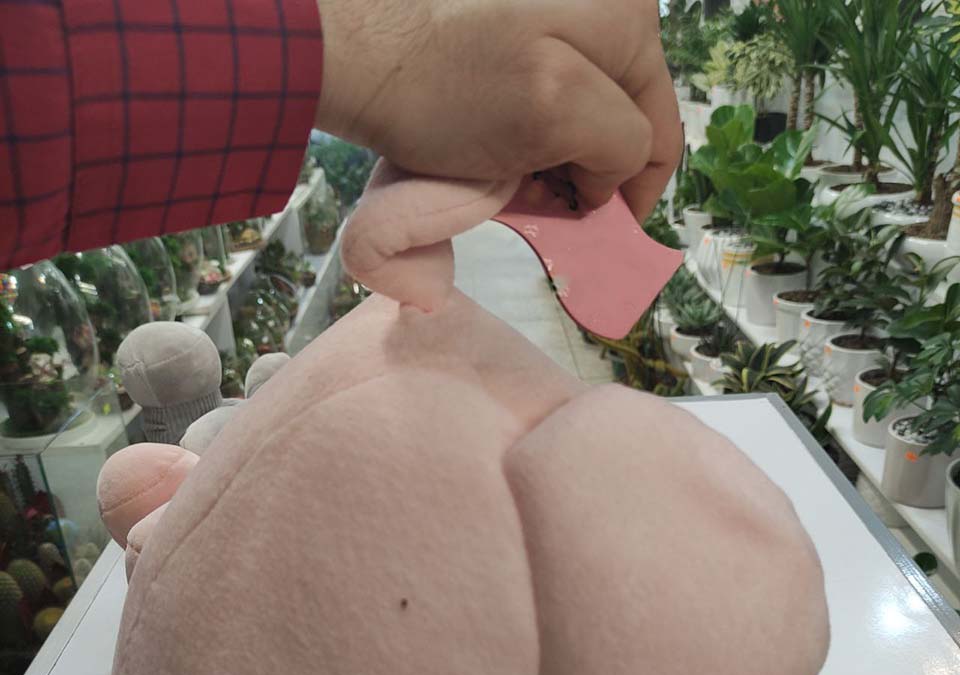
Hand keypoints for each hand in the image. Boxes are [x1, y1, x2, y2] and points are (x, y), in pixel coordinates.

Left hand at [314, 0, 681, 221]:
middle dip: (587, 172)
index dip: (629, 193)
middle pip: (622, 121)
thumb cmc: (448, 87)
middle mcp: (603, 5)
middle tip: (538, 200)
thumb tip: (610, 176)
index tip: (588, 227)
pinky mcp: (520, 30)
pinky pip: (550, 99)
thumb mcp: (554, 112)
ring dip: (556, 158)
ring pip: (584, 115)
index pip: (660, 129)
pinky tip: (498, 152)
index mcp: (626, 16)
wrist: (353, 51)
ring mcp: (560, 15)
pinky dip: (531, 137)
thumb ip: (619, 141)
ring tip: (511, 177)